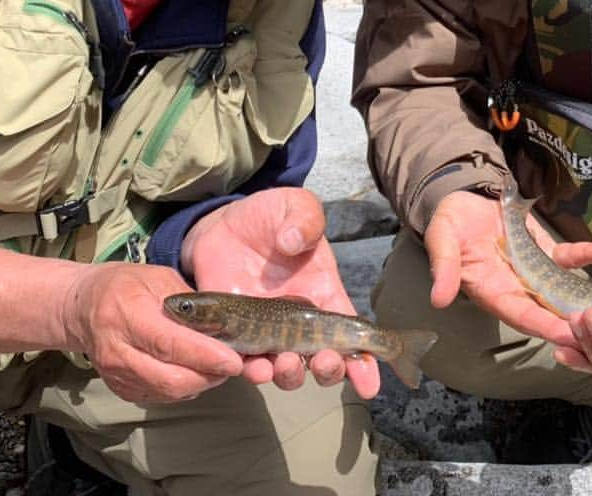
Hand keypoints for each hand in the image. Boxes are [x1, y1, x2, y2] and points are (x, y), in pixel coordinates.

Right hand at [61, 260, 243, 404]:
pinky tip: (196, 372)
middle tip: (233, 364)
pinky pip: (159, 396)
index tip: (234, 360)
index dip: (205, 356)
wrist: (82, 307)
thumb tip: (224, 322)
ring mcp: (117, 374)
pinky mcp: (121, 388)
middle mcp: (119, 350)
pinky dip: (184, 388)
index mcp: (129, 314)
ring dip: (200, 383)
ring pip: (167, 392)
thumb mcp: (158, 277)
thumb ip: (189, 302)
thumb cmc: (124, 285)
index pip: (170, 344)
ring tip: (218, 367)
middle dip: (209, 375)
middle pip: (171, 378)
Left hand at [179, 187, 378, 398]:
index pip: (350, 334)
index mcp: (323, 294)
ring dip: (290, 376)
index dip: (363, 362)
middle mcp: (299, 322)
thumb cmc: (266, 217)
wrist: (220, 224)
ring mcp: (266, 332)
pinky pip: (244, 363)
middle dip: (328, 371)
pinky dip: (250, 371)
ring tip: (285, 363)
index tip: (371, 384)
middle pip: (321, 361)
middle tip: (324, 362)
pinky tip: (251, 365)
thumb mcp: (294, 206)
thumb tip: (294, 243)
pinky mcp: (233, 335)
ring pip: (285, 370)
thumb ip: (304, 218)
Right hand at [424, 189, 591, 348]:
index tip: (565, 334)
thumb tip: (438, 299)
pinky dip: (588, 255)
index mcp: (491, 292)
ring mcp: (534, 273)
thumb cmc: (449, 223)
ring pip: (565, 290)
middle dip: (575, 322)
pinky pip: (570, 258)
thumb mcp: (442, 240)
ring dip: (588, 298)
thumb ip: (444, 268)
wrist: (463, 200)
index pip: (519, 315)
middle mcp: (516, 289)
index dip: (542, 325)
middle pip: (548, 312)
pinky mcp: (546, 253)